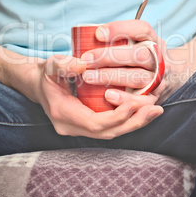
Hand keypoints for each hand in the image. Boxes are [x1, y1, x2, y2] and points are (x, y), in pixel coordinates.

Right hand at [33, 54, 162, 138]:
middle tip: (155, 109)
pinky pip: (111, 127)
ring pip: (112, 133)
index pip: (94, 123)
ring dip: (135, 122)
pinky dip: (128, 120)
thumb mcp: (51, 65)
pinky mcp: (88, 125)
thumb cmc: (47, 74)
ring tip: (156, 110)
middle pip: (107, 133)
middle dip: (133, 122)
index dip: (116, 116)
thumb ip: (64, 64)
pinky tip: (144, 110)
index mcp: (63, 113)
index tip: (135, 103)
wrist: (39, 84)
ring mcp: (79, 129)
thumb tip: (82, 65)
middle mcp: (71, 127)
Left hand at [80, 20, 183, 108]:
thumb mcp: (136, 43)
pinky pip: (142, 101)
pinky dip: (125, 99)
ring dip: (112, 77)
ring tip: (88, 77)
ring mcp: (159, 79)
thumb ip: (117, 40)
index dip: (120, 30)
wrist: (169, 78)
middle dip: (110, 56)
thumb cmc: (139, 58)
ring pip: (138, 77)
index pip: (142, 30)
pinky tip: (108, 96)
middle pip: (139, 55)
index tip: (97, 34)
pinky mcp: (154, 98)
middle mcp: (159, 59)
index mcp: (153, 41)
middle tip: (86, 59)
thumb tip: (86, 38)